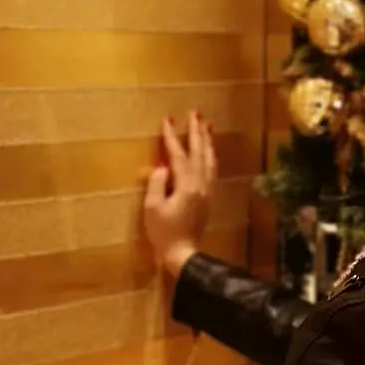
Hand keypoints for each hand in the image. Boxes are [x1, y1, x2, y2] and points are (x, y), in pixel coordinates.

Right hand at [143, 110, 217, 278]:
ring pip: (209, 160)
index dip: (172, 137)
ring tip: (206, 125)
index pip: (178, 155)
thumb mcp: (152, 207)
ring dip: (207, 141)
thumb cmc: (164, 232)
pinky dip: (210, 156)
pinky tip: (209, 151)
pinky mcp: (208, 197)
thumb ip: (157, 183)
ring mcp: (207, 191)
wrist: (183, 252)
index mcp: (186, 185)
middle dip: (197, 131)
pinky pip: (212, 170)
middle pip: (200, 152)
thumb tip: (162, 167)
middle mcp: (201, 184)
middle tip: (196, 112)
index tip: (167, 120)